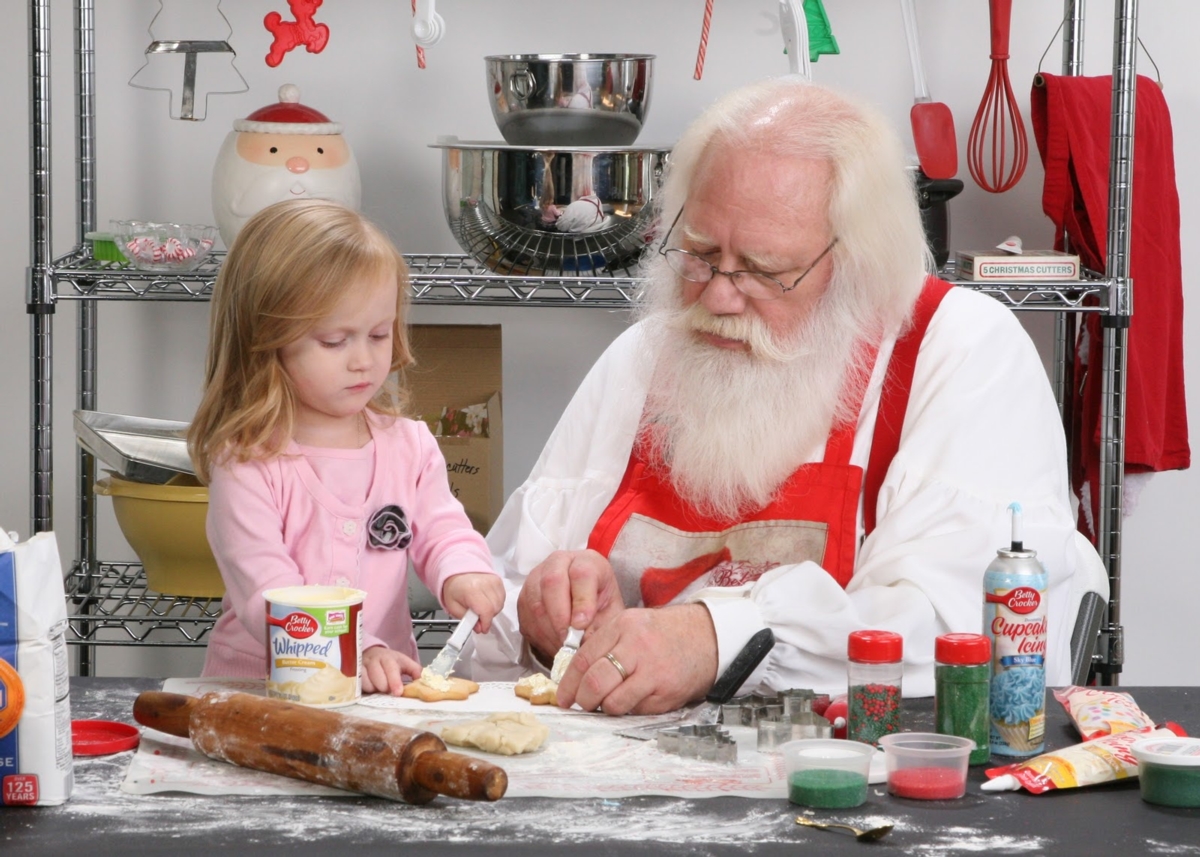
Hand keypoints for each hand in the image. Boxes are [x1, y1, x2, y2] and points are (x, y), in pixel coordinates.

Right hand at [361, 645, 422, 694]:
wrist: (372, 652)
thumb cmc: (390, 661)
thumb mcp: (405, 663)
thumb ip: (415, 671)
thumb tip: (423, 681)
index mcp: (389, 658)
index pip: (391, 669)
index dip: (394, 681)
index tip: (398, 692)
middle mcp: (374, 660)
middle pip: (378, 678)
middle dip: (385, 687)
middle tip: (388, 690)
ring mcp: (363, 665)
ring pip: (367, 683)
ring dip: (375, 689)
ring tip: (379, 687)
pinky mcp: (354, 672)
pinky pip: (358, 685)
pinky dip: (365, 689)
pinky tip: (371, 687)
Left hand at [441, 572, 505, 632]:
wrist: (459, 573)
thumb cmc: (455, 588)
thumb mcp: (453, 607)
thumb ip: (466, 619)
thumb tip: (479, 628)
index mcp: (471, 590)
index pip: (486, 610)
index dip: (486, 623)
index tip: (483, 629)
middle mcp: (484, 583)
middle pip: (494, 608)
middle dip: (487, 617)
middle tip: (477, 617)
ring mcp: (493, 581)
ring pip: (500, 605)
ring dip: (492, 611)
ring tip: (481, 608)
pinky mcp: (498, 581)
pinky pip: (502, 598)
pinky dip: (496, 604)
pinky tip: (486, 601)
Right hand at [516, 549, 624, 662]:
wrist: (584, 608)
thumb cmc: (601, 608)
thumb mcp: (611, 614)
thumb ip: (601, 625)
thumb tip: (581, 640)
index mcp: (587, 562)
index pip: (581, 574)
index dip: (581, 601)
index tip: (582, 624)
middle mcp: (559, 563)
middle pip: (552, 582)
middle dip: (560, 616)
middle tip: (569, 640)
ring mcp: (537, 577)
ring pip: (536, 601)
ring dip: (549, 629)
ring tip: (563, 646)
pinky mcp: (524, 596)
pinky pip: (525, 616)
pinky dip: (539, 635)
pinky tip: (553, 643)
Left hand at [554, 603, 717, 715]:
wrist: (707, 637)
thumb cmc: (664, 634)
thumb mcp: (632, 625)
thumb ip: (605, 644)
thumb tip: (575, 675)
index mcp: (623, 626)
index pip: (584, 658)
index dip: (569, 682)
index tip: (563, 695)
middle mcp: (636, 646)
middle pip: (595, 682)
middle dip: (583, 699)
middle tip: (582, 703)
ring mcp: (653, 670)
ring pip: (613, 702)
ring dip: (606, 708)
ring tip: (610, 702)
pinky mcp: (666, 692)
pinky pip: (636, 710)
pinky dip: (631, 709)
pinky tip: (637, 698)